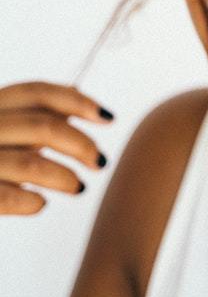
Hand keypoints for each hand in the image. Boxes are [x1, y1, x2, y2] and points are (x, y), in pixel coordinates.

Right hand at [0, 81, 114, 214]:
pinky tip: (39, 204)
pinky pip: (1, 195)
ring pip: (28, 163)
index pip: (36, 92)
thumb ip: (27, 115)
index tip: (108, 116)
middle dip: (79, 142)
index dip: (76, 100)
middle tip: (100, 161)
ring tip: (78, 186)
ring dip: (62, 176)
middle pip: (41, 126)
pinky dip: (28, 201)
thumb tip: (76, 98)